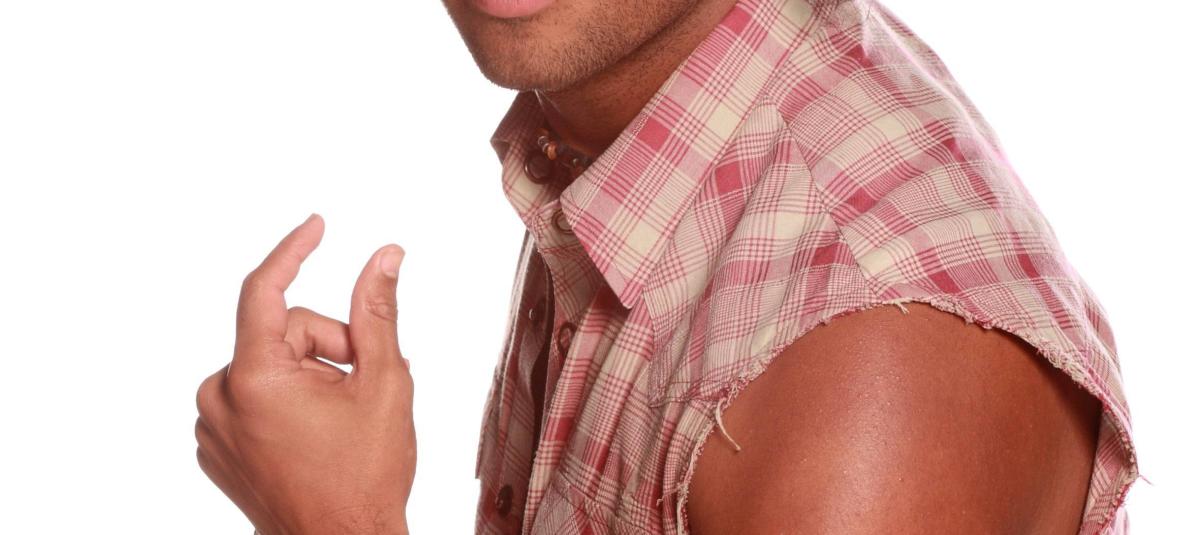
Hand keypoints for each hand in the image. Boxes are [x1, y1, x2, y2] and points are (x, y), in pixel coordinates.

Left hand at [195, 214, 414, 534]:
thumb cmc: (365, 476)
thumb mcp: (384, 383)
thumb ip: (379, 312)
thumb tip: (386, 256)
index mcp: (254, 378)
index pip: (264, 290)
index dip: (294, 251)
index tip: (316, 226)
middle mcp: (219, 398)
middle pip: (282, 332)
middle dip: (329, 347)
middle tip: (362, 384)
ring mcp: (212, 427)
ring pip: (269, 365)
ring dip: (309, 376)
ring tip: (339, 417)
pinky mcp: (215, 447)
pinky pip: (253, 397)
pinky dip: (287, 402)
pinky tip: (314, 435)